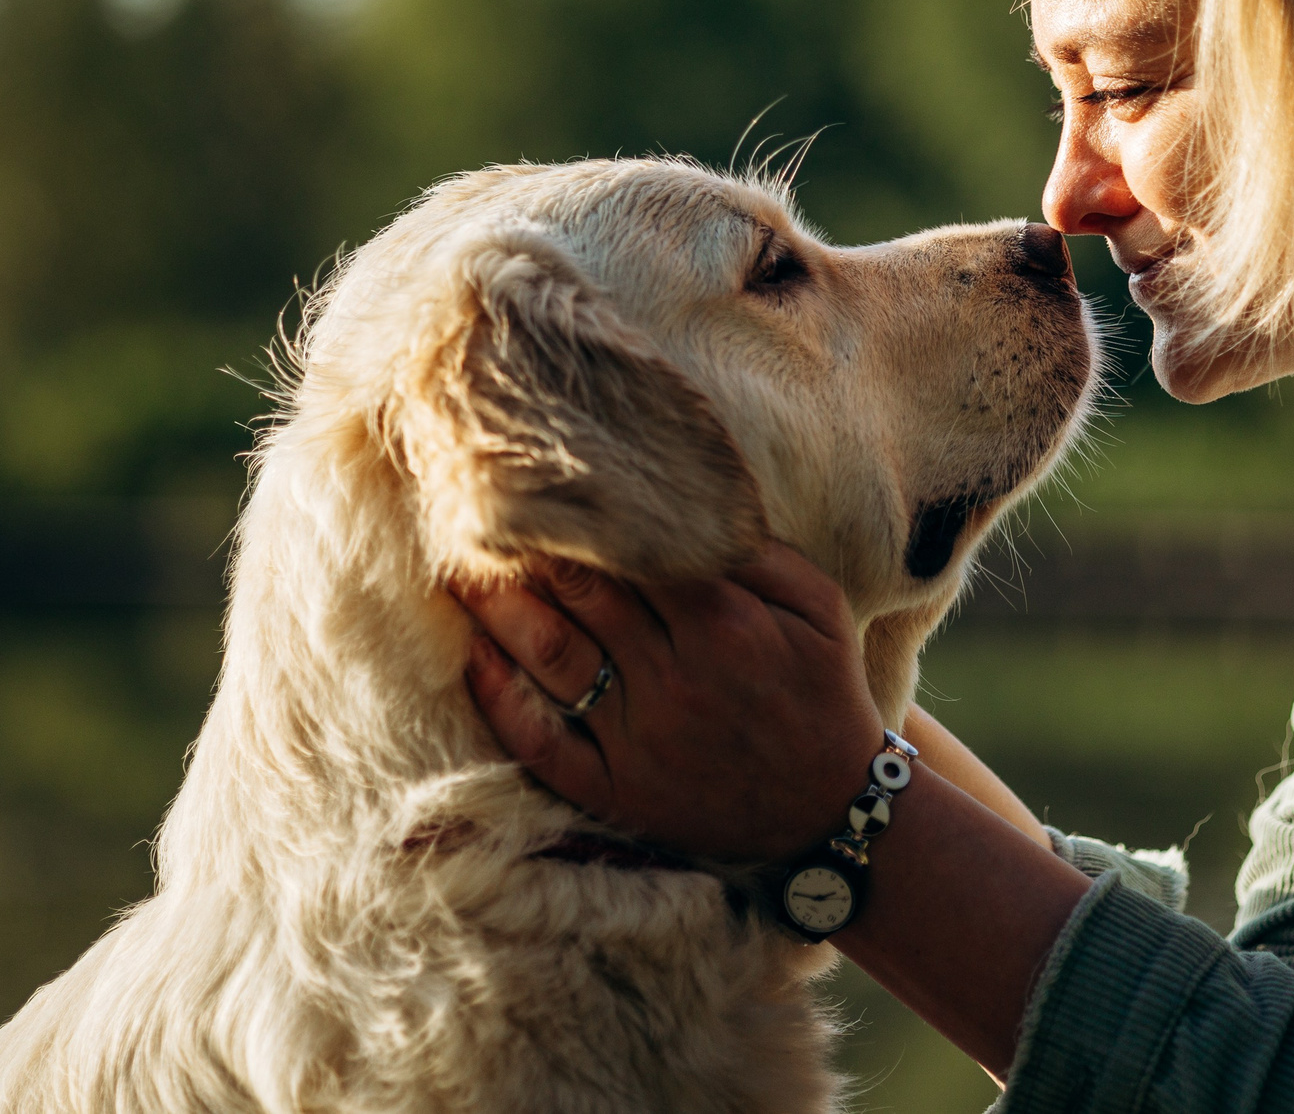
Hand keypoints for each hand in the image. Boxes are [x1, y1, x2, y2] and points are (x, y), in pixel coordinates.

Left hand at [459, 541, 884, 863]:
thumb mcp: (822, 611)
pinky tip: (475, 658)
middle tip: (482, 508)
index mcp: (724, 623)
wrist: (830, 810)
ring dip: (501, 609)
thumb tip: (697, 508)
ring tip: (463, 569)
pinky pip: (542, 742)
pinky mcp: (618, 790)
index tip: (546, 482)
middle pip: (582, 594)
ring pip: (553, 656)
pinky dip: (501, 700)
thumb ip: (764, 555)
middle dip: (529, 549)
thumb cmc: (824, 694)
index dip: (586, 514)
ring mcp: (640, 738)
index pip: (634, 551)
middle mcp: (675, 676)